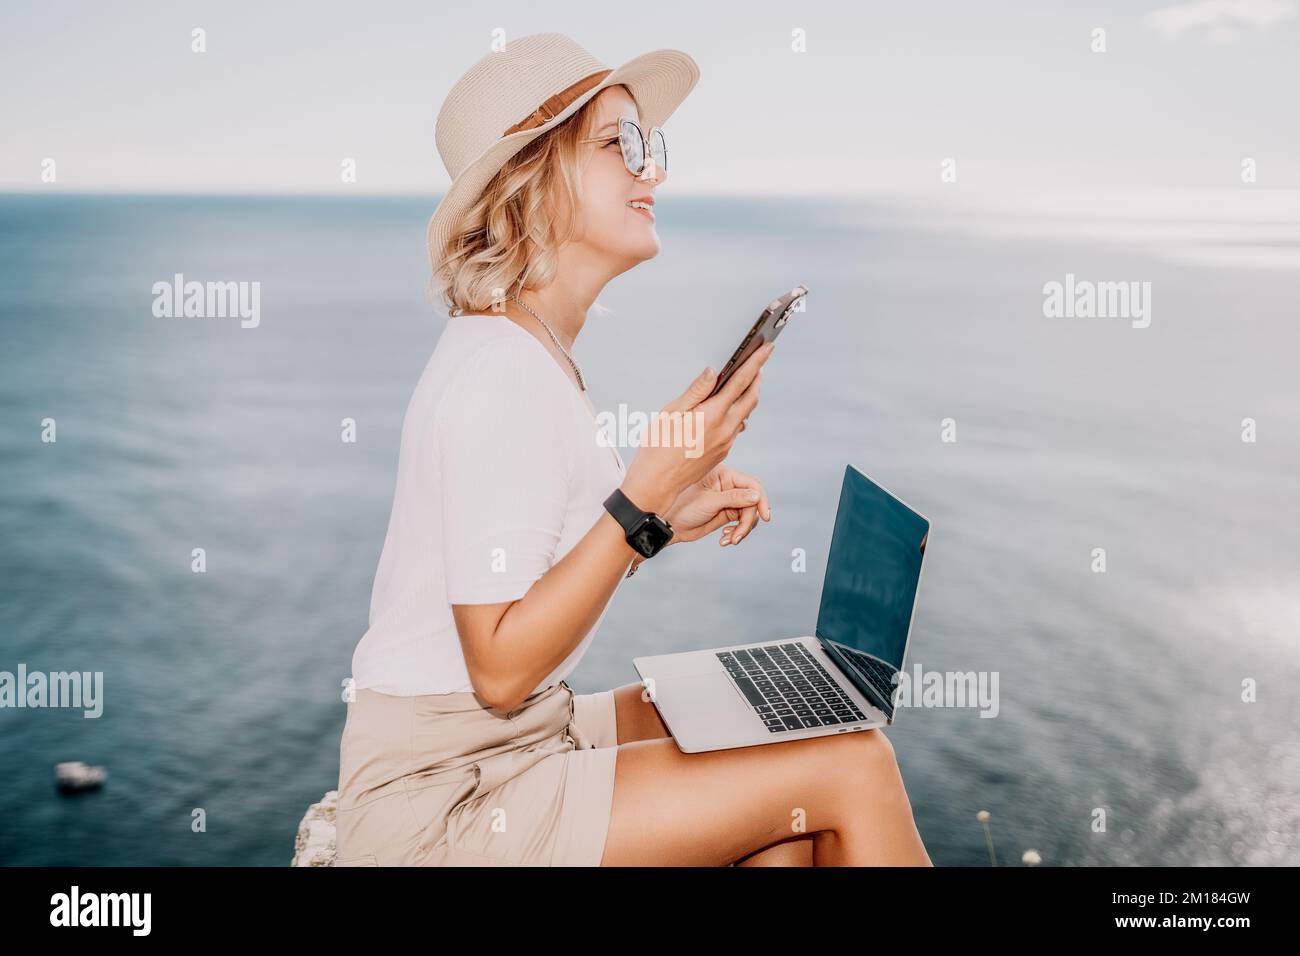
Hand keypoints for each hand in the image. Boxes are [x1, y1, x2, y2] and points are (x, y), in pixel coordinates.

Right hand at [620, 342, 772, 514]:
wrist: (656, 486)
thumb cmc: (657, 448)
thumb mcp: (671, 413)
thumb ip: (696, 391)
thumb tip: (714, 371)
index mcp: (712, 415)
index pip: (741, 381)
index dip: (757, 362)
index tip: (768, 347)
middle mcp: (725, 429)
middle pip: (751, 397)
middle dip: (757, 377)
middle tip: (759, 360)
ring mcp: (726, 442)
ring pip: (745, 413)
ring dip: (748, 395)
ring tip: (745, 381)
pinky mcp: (722, 452)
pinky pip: (736, 427)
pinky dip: (737, 411)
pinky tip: (728, 407)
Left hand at [665, 466, 770, 546]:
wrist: (668, 524)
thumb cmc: (682, 507)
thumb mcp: (709, 502)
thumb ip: (734, 498)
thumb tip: (757, 496)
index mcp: (724, 475)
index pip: (751, 484)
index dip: (761, 499)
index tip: (765, 517)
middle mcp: (728, 485)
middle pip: (752, 502)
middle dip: (748, 521)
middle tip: (738, 536)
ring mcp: (728, 500)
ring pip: (748, 514)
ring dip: (743, 529)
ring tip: (730, 540)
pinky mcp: (726, 513)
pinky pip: (740, 523)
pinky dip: (737, 533)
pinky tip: (725, 539)